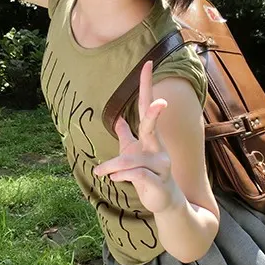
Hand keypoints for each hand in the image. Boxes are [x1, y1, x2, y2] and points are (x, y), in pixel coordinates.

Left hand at [93, 60, 182, 214]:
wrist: (162, 200)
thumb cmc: (146, 173)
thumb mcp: (132, 153)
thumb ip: (126, 136)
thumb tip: (118, 119)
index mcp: (150, 138)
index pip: (146, 107)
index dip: (146, 86)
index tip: (148, 63)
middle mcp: (158, 148)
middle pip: (153, 126)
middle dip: (155, 113)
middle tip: (159, 102)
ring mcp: (161, 165)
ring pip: (132, 160)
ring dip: (113, 166)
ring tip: (101, 172)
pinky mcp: (158, 182)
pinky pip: (136, 174)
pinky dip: (121, 175)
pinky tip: (114, 178)